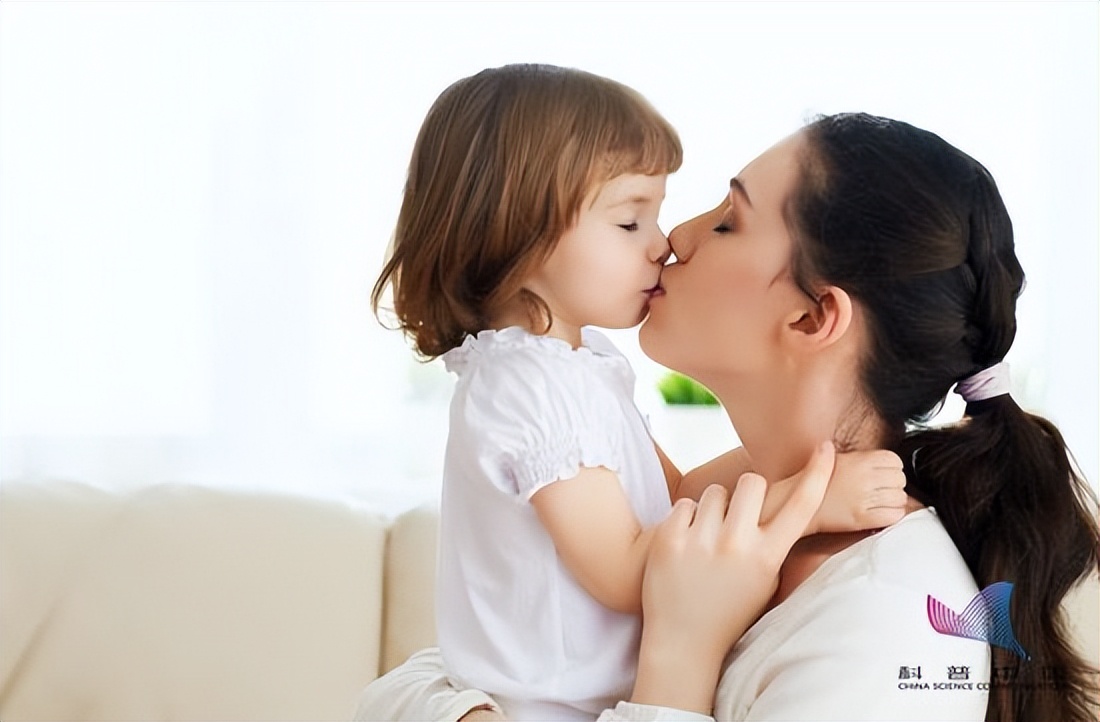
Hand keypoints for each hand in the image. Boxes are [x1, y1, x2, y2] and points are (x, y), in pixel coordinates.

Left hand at [631, 441, 834, 713]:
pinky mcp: (669, 539)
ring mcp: (701, 542)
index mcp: (767, 557)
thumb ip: (775, 541)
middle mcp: (737, 546)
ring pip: (715, 492)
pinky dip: (685, 520)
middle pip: (751, 482)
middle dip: (746, 492)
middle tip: (737, 516)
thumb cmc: (730, 608)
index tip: (826, 446)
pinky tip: (686, 547)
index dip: (818, 474)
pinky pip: (684, 504)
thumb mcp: (766, 579)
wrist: (683, 642)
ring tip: (708, 541)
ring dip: (713, 509)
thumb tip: (787, 499)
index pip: (801, 506)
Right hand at [810, 448, 905, 533]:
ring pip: (900, 498)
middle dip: (894, 484)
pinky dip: (892, 515)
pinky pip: (893, 516)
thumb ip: (862, 458)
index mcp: (860, 460)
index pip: (895, 460)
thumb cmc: (816, 481)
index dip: (893, 467)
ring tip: (882, 502)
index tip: (886, 473)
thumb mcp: (837, 458)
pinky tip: (883, 513)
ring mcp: (864, 499)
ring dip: (894, 500)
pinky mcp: (862, 518)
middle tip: (884, 489)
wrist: (797, 501)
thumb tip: (884, 461)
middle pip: (900, 479)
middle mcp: (864, 478)